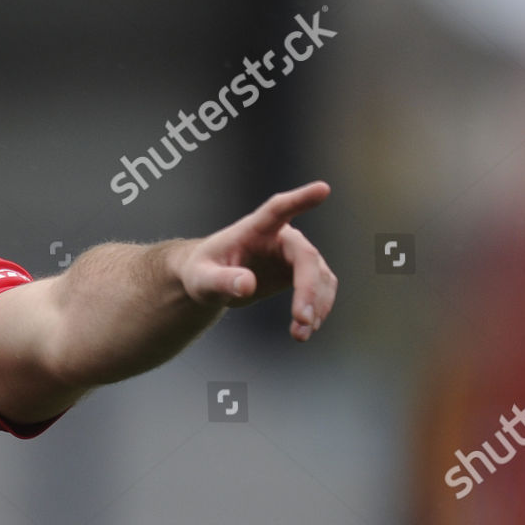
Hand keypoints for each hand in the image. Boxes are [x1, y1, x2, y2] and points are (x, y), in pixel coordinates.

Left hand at [176, 180, 337, 340]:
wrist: (211, 279)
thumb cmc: (202, 272)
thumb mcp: (202, 280)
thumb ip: (221, 281)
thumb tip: (247, 285)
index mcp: (255, 228)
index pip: (279, 209)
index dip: (300, 199)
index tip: (323, 189)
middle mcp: (281, 237)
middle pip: (306, 257)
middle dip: (308, 289)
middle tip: (302, 320)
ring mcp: (295, 254)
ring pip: (320, 276)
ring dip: (316, 305)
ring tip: (300, 335)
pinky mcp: (301, 273)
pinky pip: (320, 289)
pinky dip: (317, 309)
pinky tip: (304, 330)